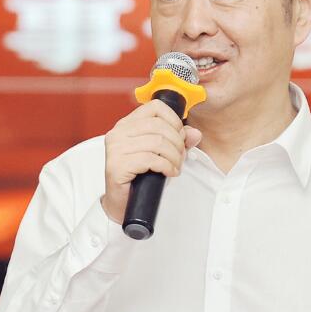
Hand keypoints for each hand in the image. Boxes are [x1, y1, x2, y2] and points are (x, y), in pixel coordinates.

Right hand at [101, 101, 201, 224]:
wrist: (122, 203)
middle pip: (158, 126)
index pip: (155, 107)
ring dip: (174, 156)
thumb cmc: (140, 177)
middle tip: (180, 157)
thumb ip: (178, 141)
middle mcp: (118, 133)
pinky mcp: (117, 165)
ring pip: (157, 142)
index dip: (174, 120)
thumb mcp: (162, 155)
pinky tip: (169, 172)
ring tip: (175, 166)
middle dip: (177, 142)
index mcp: (126, 125)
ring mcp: (115, 149)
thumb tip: (195, 133)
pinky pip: (150, 159)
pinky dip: (166, 166)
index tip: (180, 135)